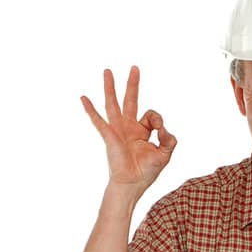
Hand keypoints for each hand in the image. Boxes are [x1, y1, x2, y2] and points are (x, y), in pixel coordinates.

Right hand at [80, 66, 176, 195]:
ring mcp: (117, 130)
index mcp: (141, 131)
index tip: (160, 130)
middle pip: (130, 100)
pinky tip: (83, 97)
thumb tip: (163, 127)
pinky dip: (90, 109)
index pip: (151, 115)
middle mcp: (128, 127)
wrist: (132, 184)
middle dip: (133, 84)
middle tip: (135, 67)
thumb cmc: (146, 172)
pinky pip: (98, 121)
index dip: (157, 120)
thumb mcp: (164, 153)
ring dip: (110, 87)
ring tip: (107, 71)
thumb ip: (168, 138)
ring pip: (113, 104)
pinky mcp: (109, 136)